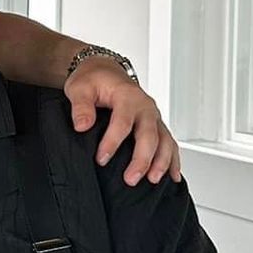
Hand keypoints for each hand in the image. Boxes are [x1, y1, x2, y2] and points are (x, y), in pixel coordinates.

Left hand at [64, 57, 181, 185]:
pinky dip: (173, 160)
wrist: (106, 71)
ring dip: (161, 162)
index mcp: (127, 96)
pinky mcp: (156, 125)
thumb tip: (82, 126)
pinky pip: (169, 143)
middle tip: (130, 179)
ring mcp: (153, 117)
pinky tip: (172, 176)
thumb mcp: (80, 88)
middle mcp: (145, 107)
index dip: (112, 142)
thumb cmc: (93, 80)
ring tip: (152, 180)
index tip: (101, 159)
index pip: (123, 122)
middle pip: (149, 135)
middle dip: (142, 159)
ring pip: (164, 141)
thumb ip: (81, 106)